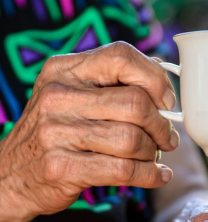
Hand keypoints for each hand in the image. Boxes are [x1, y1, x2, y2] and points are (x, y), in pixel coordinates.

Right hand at [0, 42, 178, 220]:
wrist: (11, 172)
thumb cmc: (57, 128)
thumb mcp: (74, 94)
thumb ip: (112, 82)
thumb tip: (161, 78)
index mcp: (65, 69)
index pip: (121, 56)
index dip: (154, 78)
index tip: (167, 101)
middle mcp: (58, 96)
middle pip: (135, 102)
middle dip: (162, 124)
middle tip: (167, 137)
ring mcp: (57, 132)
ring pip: (132, 139)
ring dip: (153, 151)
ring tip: (154, 155)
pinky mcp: (62, 167)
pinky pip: (123, 169)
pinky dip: (150, 175)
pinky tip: (157, 175)